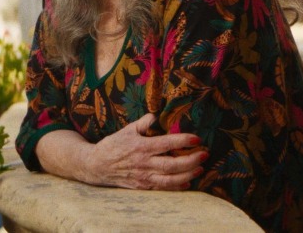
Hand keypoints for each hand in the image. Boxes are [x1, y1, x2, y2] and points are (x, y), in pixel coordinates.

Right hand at [82, 113, 207, 189]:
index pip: (167, 143)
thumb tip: (156, 114)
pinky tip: (188, 182)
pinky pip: (163, 188)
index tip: (197, 138)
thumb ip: (143, 123)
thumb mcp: (127, 129)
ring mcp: (144, 176)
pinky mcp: (143, 186)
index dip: (184, 141)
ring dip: (188, 174)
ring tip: (200, 168)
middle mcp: (145, 163)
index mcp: (142, 146)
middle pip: (173, 164)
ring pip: (171, 179)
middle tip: (205, 154)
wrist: (97, 165)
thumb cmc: (113, 145)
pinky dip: (177, 186)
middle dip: (192, 160)